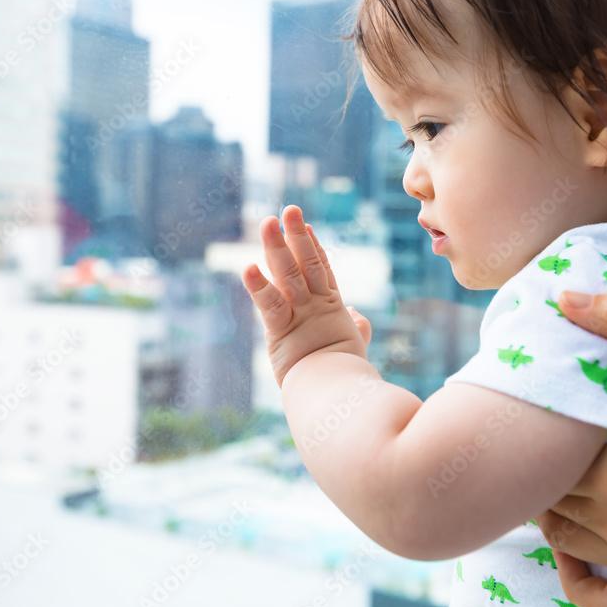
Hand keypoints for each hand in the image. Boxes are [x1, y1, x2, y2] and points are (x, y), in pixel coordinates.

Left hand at [242, 206, 366, 386]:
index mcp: (332, 309)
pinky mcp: (284, 332)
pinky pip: (270, 305)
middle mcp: (317, 307)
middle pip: (307, 264)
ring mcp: (302, 316)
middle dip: (296, 236)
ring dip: (277, 247)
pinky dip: (259, 286)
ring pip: (289, 275)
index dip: (313, 246)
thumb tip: (358, 317)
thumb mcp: (355, 347)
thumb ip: (358, 329)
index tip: (305, 225)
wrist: (340, 397)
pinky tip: (247, 267)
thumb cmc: (347, 376)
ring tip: (267, 222)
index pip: (322, 270)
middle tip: (288, 209)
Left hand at [534, 292, 606, 606]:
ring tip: (558, 485)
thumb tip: (563, 297)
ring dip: (556, 518)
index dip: (532, 444)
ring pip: (571, 546)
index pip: (544, 465)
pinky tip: (577, 556)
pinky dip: (585, 585)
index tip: (533, 424)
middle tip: (538, 450)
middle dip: (541, 476)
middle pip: (552, 505)